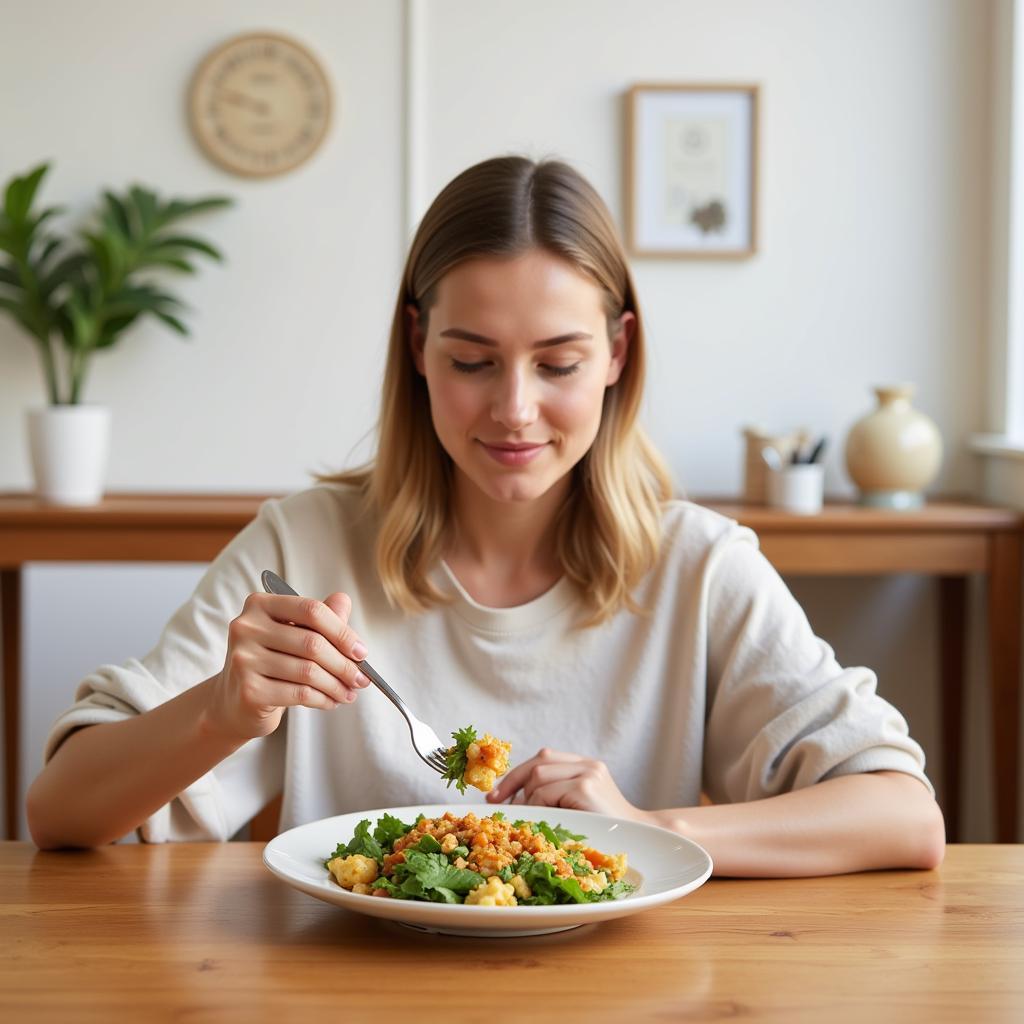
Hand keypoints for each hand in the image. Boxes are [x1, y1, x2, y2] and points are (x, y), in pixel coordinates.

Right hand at [206, 591, 369, 741]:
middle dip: (345, 664)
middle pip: (312, 643)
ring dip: (337, 685)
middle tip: (362, 679)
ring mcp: (244, 660)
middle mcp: (246, 628)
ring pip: (309, 672)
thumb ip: (319, 617)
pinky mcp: (249, 691)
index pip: (311, 610)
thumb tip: (344, 600)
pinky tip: (332, 701)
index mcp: (259, 605)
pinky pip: (300, 694)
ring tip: (350, 692)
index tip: (361, 652)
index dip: (342, 632)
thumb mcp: (293, 634)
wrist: (235, 702)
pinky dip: (323, 699)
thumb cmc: (271, 662)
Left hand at [485, 748, 643, 820]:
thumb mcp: (578, 808)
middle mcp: (587, 764)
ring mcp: (588, 773)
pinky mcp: (586, 787)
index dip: (515, 775)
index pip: (542, 758)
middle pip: (538, 762)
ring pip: (539, 777)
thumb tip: (511, 804)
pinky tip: (539, 822)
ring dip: (526, 800)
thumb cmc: (606, 831)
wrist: (641, 838)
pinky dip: (537, 807)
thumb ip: (555, 797)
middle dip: (511, 783)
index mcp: (584, 766)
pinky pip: (547, 793)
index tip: (495, 795)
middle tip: (496, 804)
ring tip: (526, 820)